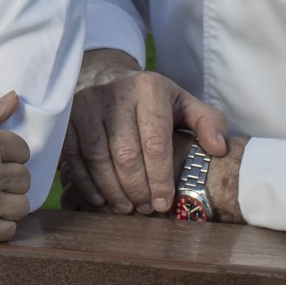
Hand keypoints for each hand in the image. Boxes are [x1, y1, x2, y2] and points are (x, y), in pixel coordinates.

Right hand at [60, 49, 228, 214]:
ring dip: (113, 190)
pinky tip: (101, 199)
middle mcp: (115, 94)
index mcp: (149, 89)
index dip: (160, 178)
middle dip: (137, 189)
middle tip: (146, 209)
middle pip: (125, 154)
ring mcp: (86, 105)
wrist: (104, 75)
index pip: (155, 143)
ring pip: (98, 158)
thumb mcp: (183, 102)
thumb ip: (207, 122)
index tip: (165, 203)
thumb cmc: (150, 98)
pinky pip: (73, 156)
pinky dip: (86, 183)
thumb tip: (218, 149)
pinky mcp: (67, 116)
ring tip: (127, 208)